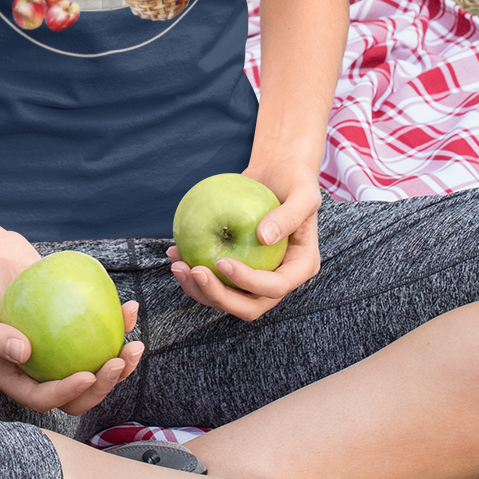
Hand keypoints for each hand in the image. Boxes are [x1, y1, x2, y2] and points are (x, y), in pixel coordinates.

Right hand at [0, 231, 143, 416]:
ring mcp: (60, 350)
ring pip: (95, 368)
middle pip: (77, 394)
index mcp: (14, 377)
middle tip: (118, 362)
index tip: (87, 375)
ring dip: (121, 364)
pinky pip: (100, 333)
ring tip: (135, 345)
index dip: (67, 394)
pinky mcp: (73, 326)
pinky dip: (118, 325)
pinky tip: (130, 309)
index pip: (43, 397)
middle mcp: (39, 369)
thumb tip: (24, 354)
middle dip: (103, 387)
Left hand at [166, 161, 321, 320]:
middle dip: (218, 296)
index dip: (248, 282)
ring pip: (227, 298)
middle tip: (194, 271)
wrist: (277, 172)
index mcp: (300, 267)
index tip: (221, 261)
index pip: (275, 287)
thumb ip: (290, 215)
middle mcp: (278, 278)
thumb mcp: (303, 191)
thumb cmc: (295, 178)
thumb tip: (263, 239)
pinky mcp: (237, 268)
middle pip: (248, 306)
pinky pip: (215, 279)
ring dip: (199, 290)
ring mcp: (256, 277)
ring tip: (178, 265)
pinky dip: (194, 272)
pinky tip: (175, 252)